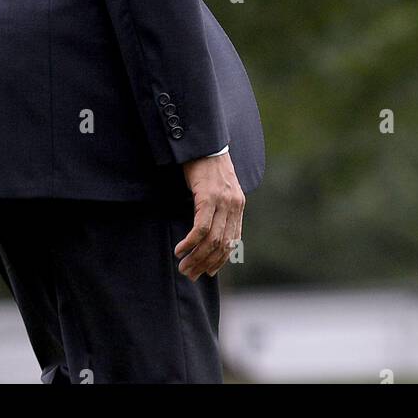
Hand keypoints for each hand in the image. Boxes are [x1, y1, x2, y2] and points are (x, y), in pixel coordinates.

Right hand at [174, 152, 244, 279]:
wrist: (204, 144)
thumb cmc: (207, 168)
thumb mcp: (218, 191)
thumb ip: (219, 211)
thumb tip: (210, 238)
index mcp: (238, 206)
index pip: (232, 242)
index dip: (220, 261)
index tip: (207, 272)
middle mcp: (234, 205)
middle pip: (221, 245)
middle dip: (205, 263)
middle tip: (189, 273)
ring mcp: (223, 201)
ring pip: (211, 240)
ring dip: (196, 257)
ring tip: (183, 266)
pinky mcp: (208, 197)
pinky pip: (200, 228)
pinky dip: (190, 242)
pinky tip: (180, 249)